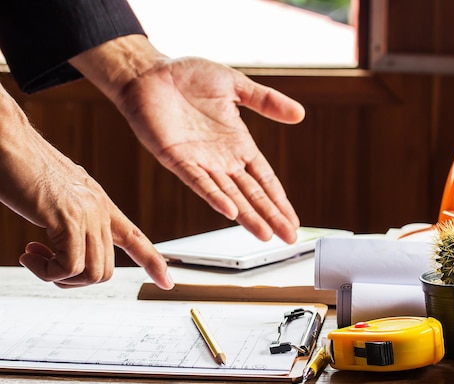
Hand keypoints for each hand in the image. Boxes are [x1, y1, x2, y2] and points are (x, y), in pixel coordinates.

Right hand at [0, 86, 172, 289]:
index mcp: (99, 203)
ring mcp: (86, 214)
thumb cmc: (22, 166)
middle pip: (106, 271)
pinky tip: (28, 254)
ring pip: (91, 274)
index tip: (167, 282)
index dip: (153, 262)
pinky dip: (47, 272)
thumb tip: (66, 238)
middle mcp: (98, 209)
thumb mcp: (56, 194)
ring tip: (34, 258)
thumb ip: (69, 214)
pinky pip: (69, 267)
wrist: (9, 141)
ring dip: (58, 278)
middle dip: (73, 281)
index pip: (135, 238)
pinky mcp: (67, 218)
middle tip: (44, 266)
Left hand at [70, 36, 304, 243]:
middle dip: (271, 216)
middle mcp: (221, 159)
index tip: (293, 221)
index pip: (265, 179)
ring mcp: (200, 162)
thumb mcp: (236, 85)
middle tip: (289, 238)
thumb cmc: (189, 76)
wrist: (150, 72)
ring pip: (229, 195)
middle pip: (252, 194)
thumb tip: (300, 114)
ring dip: (247, 216)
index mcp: (238, 144)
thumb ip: (266, 101)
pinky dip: (215, 196)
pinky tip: (230, 211)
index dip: (280, 200)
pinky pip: (198, 181)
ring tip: (266, 235)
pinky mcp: (176, 158)